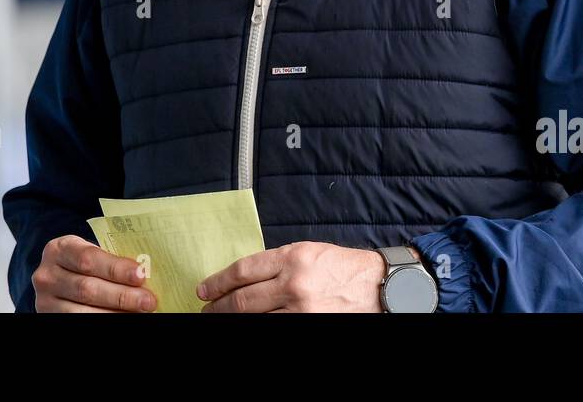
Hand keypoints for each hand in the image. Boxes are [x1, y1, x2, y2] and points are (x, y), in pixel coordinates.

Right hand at [32, 235, 157, 312]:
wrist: (57, 279)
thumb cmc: (83, 263)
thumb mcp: (90, 253)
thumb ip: (111, 260)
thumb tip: (146, 273)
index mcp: (59, 249)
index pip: (89, 258)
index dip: (116, 268)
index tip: (141, 275)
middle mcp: (47, 275)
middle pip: (88, 288)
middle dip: (122, 296)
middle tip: (148, 301)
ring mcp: (45, 301)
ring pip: (84, 312)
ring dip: (115, 314)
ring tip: (140, 313)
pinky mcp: (49, 318)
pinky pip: (80, 322)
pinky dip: (105, 321)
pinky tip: (123, 318)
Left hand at [198, 241, 408, 312]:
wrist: (379, 288)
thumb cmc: (343, 267)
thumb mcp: (308, 252)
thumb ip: (277, 263)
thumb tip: (243, 278)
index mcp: (293, 258)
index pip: (243, 271)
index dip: (218, 282)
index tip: (203, 290)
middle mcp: (294, 284)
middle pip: (242, 301)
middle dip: (218, 308)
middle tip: (205, 311)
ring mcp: (302, 311)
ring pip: (254, 320)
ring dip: (232, 322)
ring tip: (220, 320)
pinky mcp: (310, 327)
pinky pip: (274, 330)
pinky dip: (257, 328)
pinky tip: (247, 327)